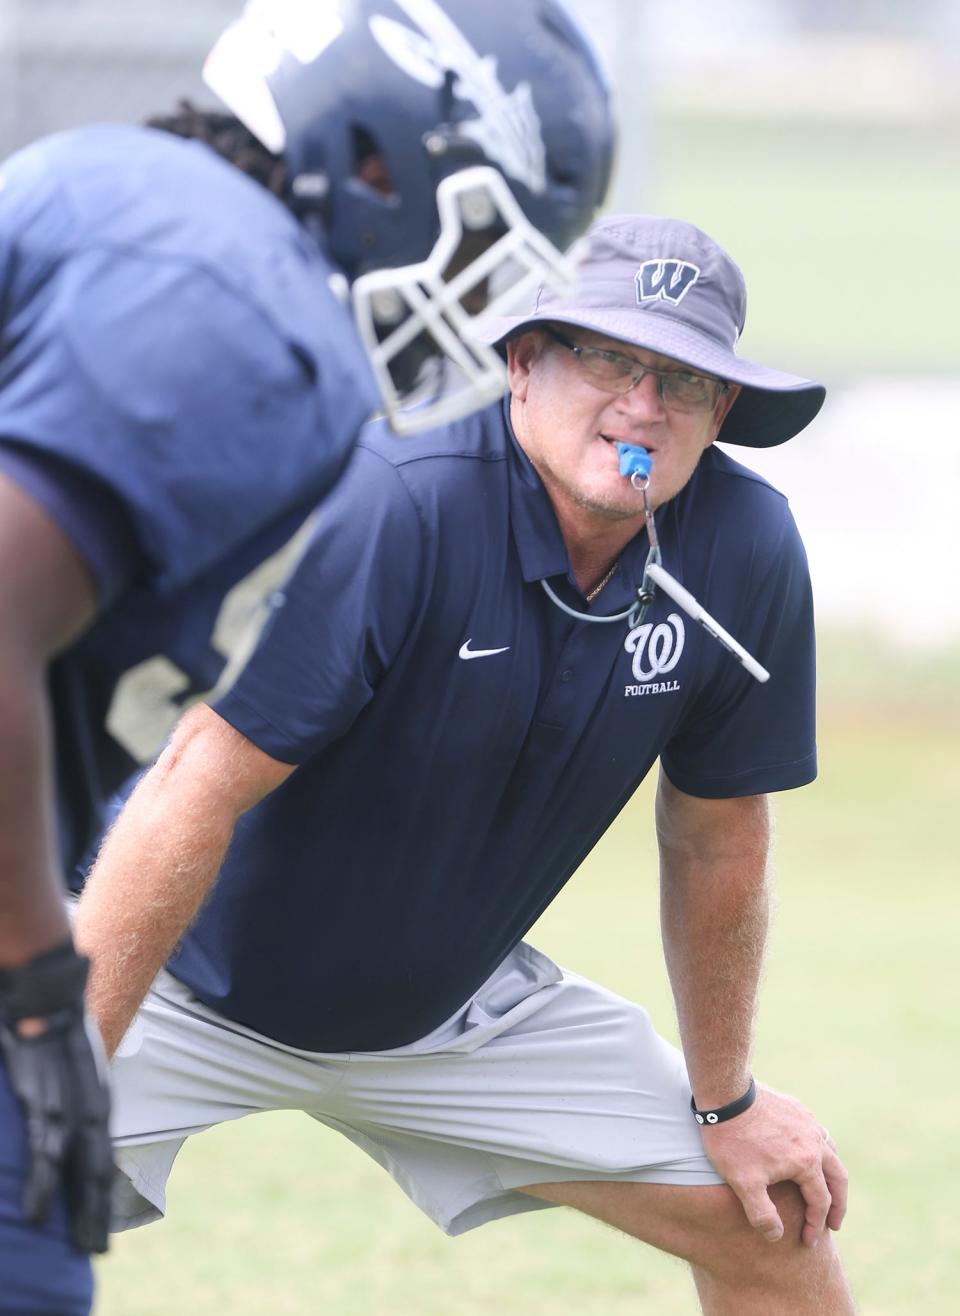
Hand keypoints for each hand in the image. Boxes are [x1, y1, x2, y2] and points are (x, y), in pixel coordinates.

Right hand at [0, 939, 112, 1252]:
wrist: (43, 981)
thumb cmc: (48, 1021)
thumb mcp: (64, 1062)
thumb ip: (64, 1093)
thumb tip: (54, 1123)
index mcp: (95, 1093)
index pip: (103, 1151)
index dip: (101, 1190)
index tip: (97, 1226)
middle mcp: (90, 1099)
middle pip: (98, 1165)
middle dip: (96, 1211)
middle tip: (95, 1252)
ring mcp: (68, 1098)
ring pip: (78, 1164)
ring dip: (76, 1208)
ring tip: (76, 1246)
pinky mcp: (41, 1094)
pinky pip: (45, 1146)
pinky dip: (45, 1181)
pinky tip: (38, 1212)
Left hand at [700, 1082, 847, 1247]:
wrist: (725, 1095)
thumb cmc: (733, 1140)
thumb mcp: (743, 1183)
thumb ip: (762, 1214)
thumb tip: (777, 1235)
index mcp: (806, 1162)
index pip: (820, 1202)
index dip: (816, 1225)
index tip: (809, 1241)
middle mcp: (814, 1140)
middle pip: (838, 1177)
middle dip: (839, 1203)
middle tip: (835, 1223)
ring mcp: (807, 1121)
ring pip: (831, 1151)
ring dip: (833, 1175)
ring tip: (828, 1189)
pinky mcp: (796, 1108)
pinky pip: (817, 1132)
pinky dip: (821, 1150)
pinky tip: (809, 1153)